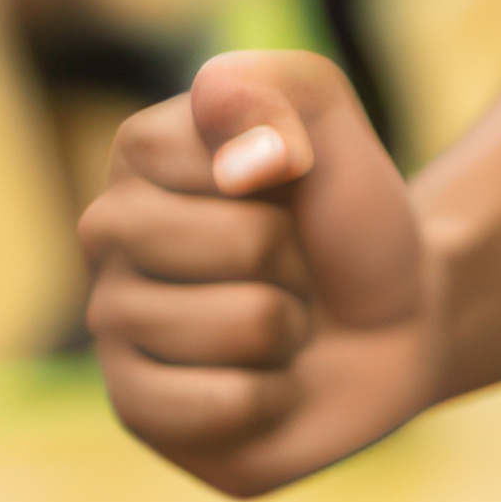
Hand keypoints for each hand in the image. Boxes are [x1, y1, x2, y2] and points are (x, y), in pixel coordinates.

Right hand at [83, 48, 440, 495]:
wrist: (393, 322)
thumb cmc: (350, 220)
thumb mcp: (336, 126)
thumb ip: (283, 91)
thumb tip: (220, 125)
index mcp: (141, 153)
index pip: (208, 153)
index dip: (284, 168)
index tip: (292, 178)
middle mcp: (107, 235)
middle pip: (224, 243)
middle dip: (292, 255)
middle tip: (292, 263)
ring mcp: (114, 326)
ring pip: (225, 328)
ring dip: (286, 327)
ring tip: (281, 322)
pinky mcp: (137, 410)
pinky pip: (213, 407)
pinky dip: (271, 397)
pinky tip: (265, 383)